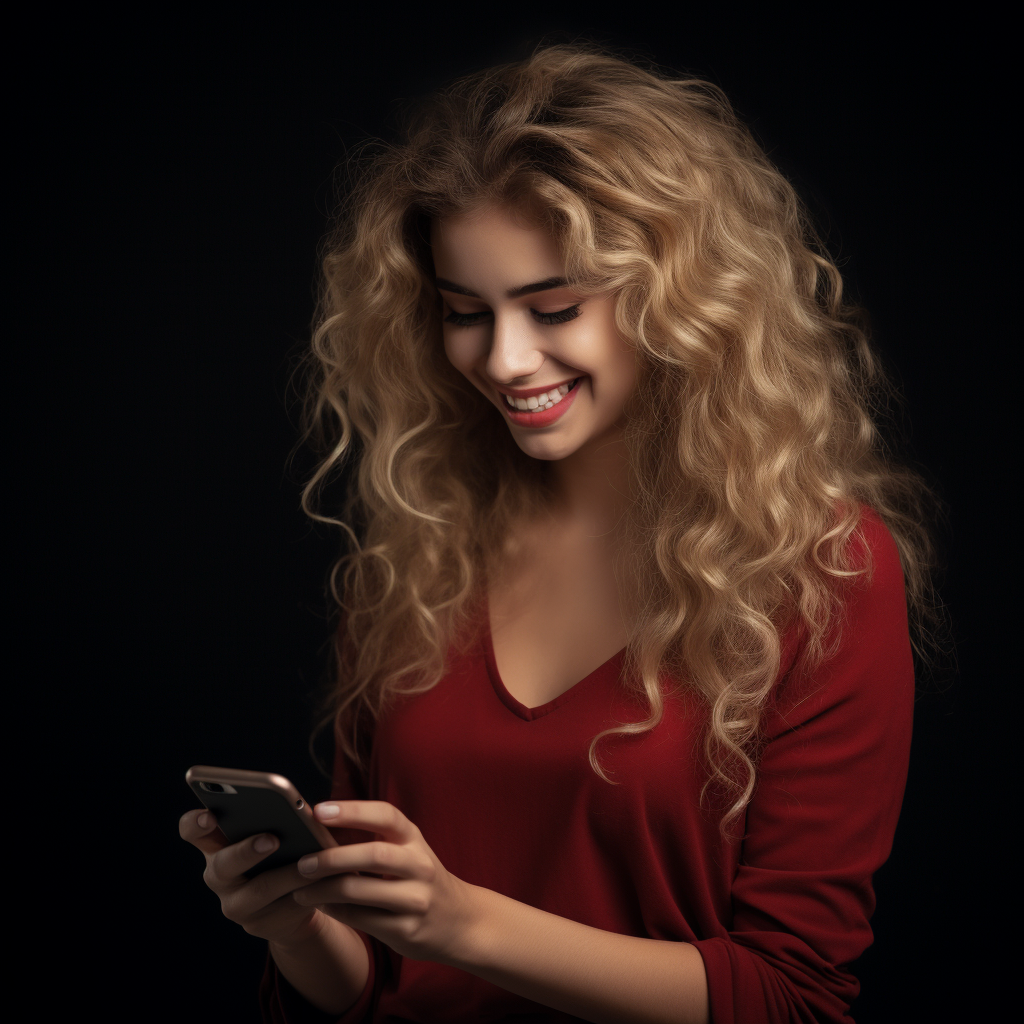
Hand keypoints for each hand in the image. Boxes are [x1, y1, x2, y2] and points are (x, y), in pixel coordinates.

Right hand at [179, 808, 331, 946]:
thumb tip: (304, 809)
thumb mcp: (276, 833)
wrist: (293, 901)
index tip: (210, 816)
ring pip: (259, 889)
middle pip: (223, 864)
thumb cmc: (283, 852)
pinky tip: (323, 879)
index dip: (195, 824)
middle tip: (273, 839)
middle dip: (247, 851)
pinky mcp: (260, 924)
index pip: (192, 831)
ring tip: (309, 861)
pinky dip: (304, 891)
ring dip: (287, 874)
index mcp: (216, 844)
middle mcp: (219, 876)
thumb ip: (277, 819)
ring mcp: (236, 904)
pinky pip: (282, 908)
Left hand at [291, 800, 478, 964]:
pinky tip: (321, 905)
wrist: (460, 920)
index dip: (353, 810)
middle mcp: (420, 866)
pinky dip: (335, 911)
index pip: (386, 816)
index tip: (319, 810)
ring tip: (300, 889)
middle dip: (333, 857)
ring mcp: (415, 899)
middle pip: (374, 854)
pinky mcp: (406, 930)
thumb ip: (375, 840)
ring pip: (362, 891)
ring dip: (324, 890)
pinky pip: (361, 920)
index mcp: (415, 839)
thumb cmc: (420, 878)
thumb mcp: (409, 851)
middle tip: (303, 861)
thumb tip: (321, 831)